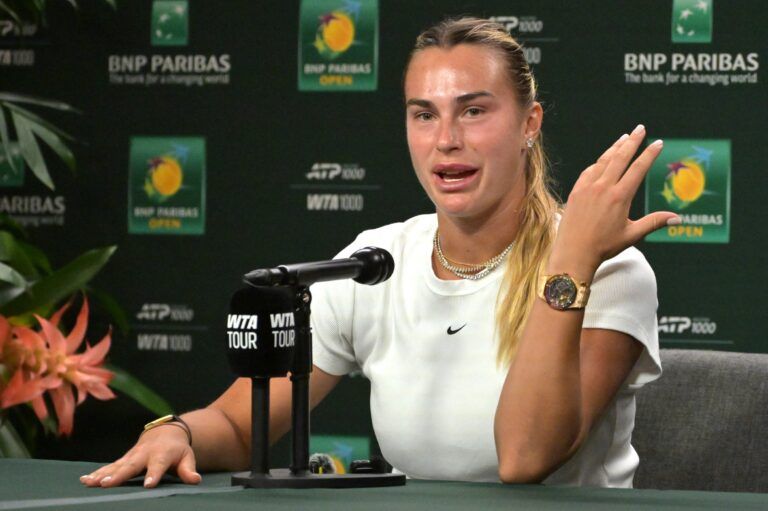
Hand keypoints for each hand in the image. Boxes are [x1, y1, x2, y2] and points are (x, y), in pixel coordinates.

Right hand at [79, 425, 200, 487]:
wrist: (165, 433)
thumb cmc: (177, 450)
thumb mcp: (187, 457)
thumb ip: (189, 469)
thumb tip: (196, 480)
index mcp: (162, 454)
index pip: (158, 465)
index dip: (154, 474)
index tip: (149, 485)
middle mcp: (145, 453)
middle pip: (132, 465)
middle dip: (120, 475)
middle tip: (107, 484)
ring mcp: (132, 456)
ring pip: (116, 465)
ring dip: (102, 474)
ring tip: (90, 483)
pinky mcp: (123, 459)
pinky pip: (109, 466)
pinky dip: (97, 472)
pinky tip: (84, 480)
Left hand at [550, 124, 679, 279]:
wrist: (573, 252)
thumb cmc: (603, 246)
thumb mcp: (632, 235)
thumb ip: (654, 222)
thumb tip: (677, 218)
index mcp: (620, 197)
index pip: (638, 168)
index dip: (649, 154)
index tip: (658, 143)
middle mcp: (603, 188)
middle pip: (620, 158)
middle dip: (632, 141)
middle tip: (640, 128)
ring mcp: (587, 188)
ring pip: (603, 161)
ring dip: (615, 148)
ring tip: (624, 137)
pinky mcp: (576, 191)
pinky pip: (588, 171)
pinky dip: (598, 163)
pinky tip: (602, 159)